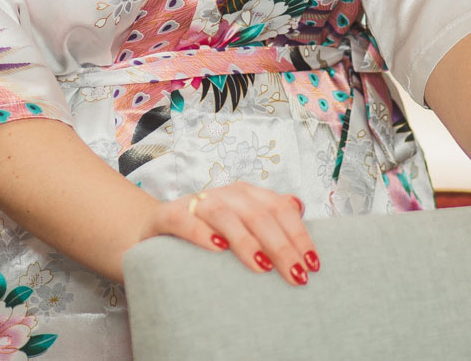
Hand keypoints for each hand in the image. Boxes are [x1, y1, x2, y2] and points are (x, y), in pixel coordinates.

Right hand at [143, 181, 318, 285]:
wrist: (157, 230)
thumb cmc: (209, 235)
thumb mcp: (242, 226)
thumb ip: (269, 217)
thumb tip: (300, 206)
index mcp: (247, 195)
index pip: (280, 208)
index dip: (299, 234)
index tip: (313, 265)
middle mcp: (225, 194)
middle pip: (258, 214)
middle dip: (281, 246)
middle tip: (296, 276)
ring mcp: (195, 203)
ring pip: (225, 214)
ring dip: (246, 240)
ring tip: (262, 266)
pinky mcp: (167, 216)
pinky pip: (185, 221)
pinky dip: (202, 233)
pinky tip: (217, 249)